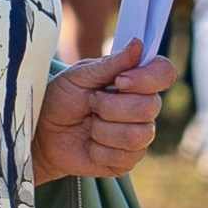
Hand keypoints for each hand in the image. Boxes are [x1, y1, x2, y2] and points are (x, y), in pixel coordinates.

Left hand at [31, 43, 175, 182]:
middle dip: (110, 106)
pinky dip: (98, 150)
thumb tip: (138, 45)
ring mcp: (139, 136)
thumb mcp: (81, 75)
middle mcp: (144, 108)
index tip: (119, 81)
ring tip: (88, 125)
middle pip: (149, 108)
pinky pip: (124, 158)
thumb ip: (110, 63)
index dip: (147, 78)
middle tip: (91, 103)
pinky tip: (89, 144)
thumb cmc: (63, 98)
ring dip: (103, 129)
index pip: (164, 73)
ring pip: (137, 135)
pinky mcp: (126, 161)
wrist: (43, 132)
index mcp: (137, 81)